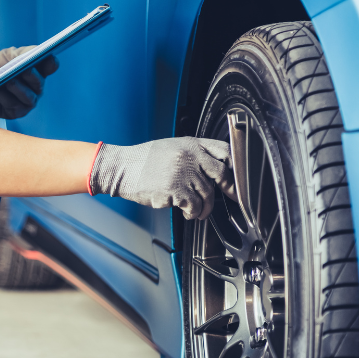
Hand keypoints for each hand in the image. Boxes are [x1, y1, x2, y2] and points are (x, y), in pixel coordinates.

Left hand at [0, 46, 59, 119]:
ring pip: (28, 97)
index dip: (51, 62)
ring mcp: (26, 101)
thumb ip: (24, 53)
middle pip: (39, 83)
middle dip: (32, 76)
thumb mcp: (8, 56)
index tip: (48, 57)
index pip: (50, 65)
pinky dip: (5, 98)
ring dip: (18, 89)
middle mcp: (35, 87)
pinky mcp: (15, 112)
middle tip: (26, 70)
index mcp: (37, 70)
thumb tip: (39, 51)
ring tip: (8, 82)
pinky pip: (13, 106)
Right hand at [88, 137, 235, 219]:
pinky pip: (194, 206)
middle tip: (231, 197)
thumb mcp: (171, 148)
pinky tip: (187, 213)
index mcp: (191, 144)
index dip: (235, 165)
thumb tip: (212, 170)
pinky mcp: (176, 190)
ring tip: (197, 211)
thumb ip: (192, 155)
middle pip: (221, 174)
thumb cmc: (143, 161)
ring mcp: (184, 173)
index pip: (224, 151)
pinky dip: (193, 213)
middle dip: (229, 189)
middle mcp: (190, 156)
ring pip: (207, 194)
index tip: (237, 177)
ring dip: (205, 207)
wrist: (121, 168)